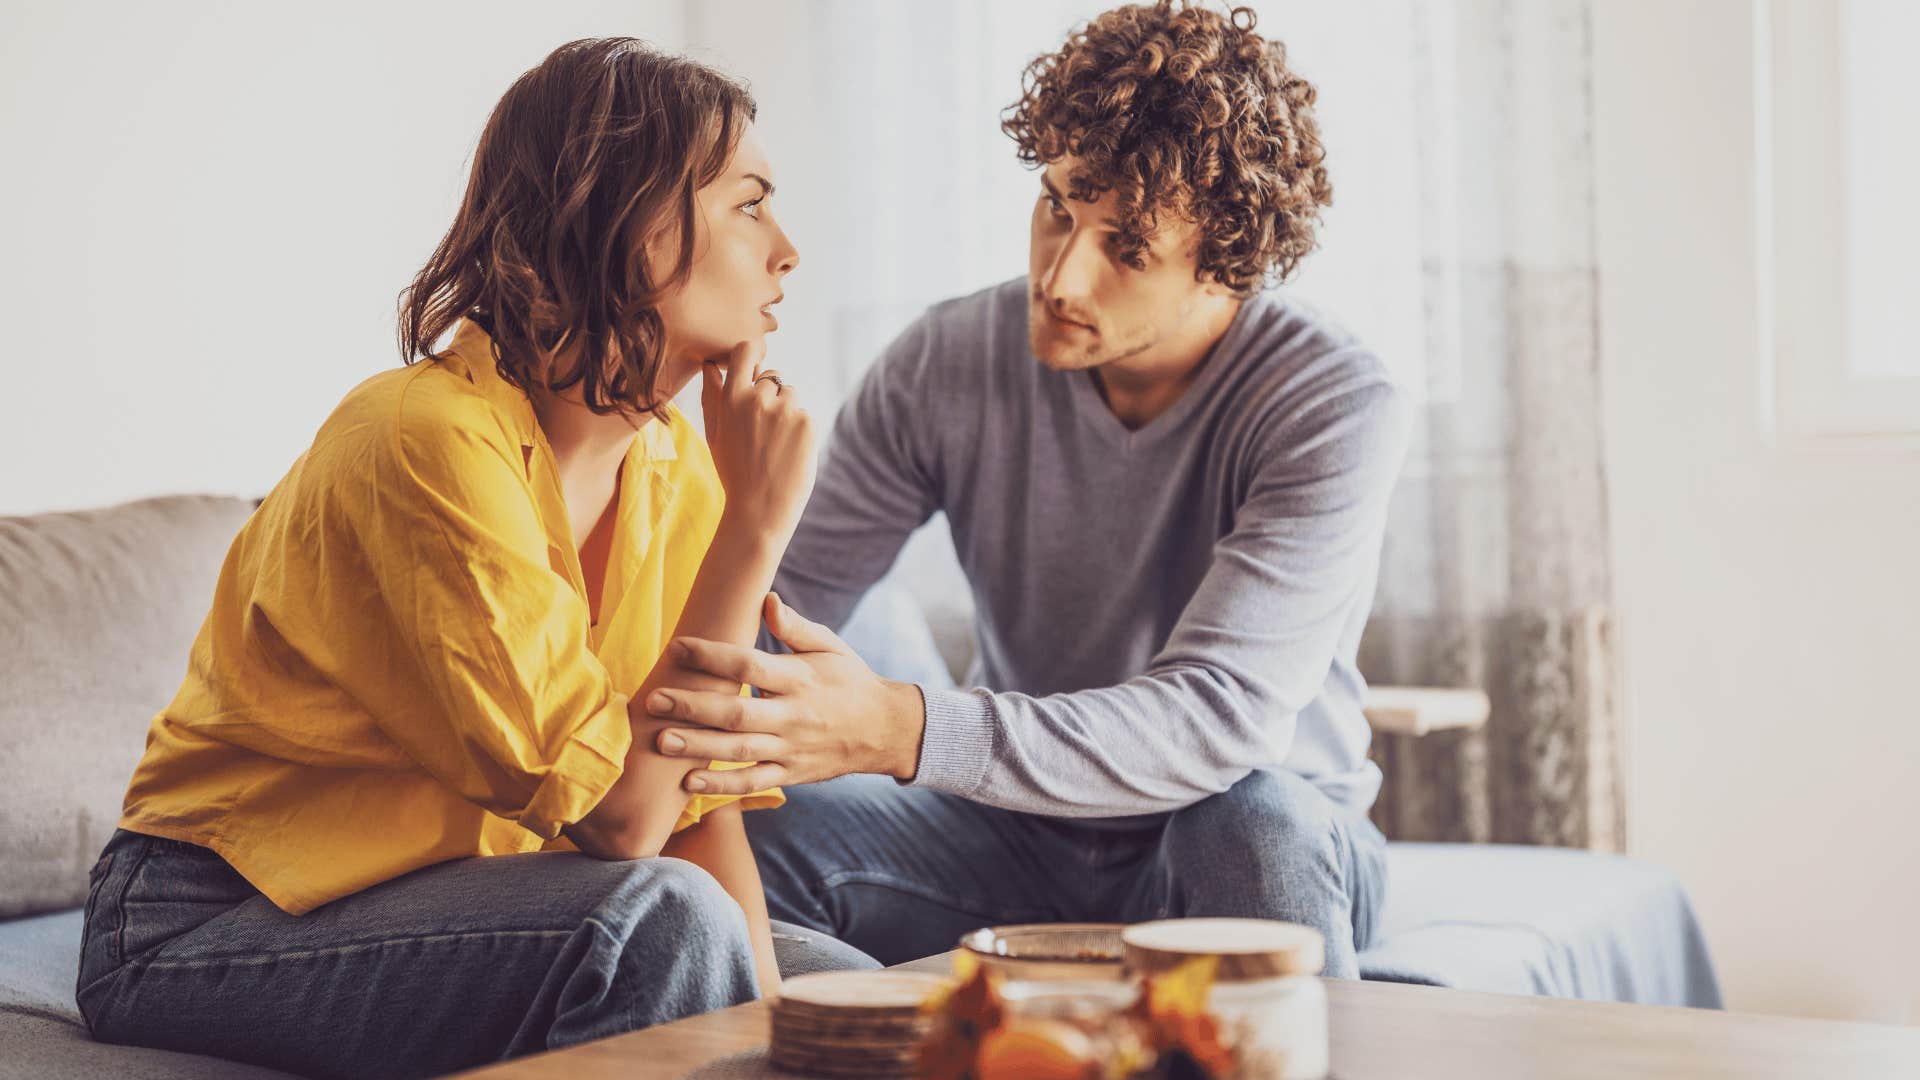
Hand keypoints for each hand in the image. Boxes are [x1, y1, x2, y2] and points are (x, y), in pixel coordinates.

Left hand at [645, 593, 926, 793]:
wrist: (885, 730)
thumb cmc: (850, 681)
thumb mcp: (830, 646)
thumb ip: (795, 627)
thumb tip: (766, 600)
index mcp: (800, 679)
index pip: (749, 665)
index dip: (712, 655)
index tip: (678, 646)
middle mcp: (793, 715)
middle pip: (737, 712)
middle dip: (693, 706)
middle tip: (655, 698)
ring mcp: (791, 748)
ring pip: (739, 750)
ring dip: (698, 746)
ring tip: (661, 740)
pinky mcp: (791, 773)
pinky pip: (752, 781)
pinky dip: (721, 784)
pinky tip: (688, 781)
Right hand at [700, 340, 814, 543]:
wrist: (759, 510)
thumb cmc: (734, 472)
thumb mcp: (714, 434)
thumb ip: (712, 396)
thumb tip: (709, 365)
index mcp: (732, 398)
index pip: (746, 351)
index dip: (751, 356)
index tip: (753, 369)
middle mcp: (759, 398)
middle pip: (772, 377)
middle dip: (770, 396)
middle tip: (763, 432)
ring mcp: (786, 410)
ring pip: (791, 396)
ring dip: (787, 412)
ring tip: (775, 445)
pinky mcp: (807, 424)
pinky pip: (805, 415)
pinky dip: (800, 431)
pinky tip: (789, 453)